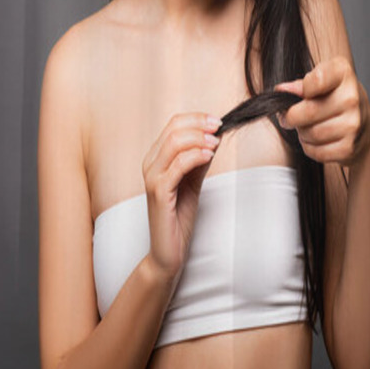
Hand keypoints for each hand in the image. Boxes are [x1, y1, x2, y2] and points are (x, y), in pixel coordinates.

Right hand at [141, 112, 222, 277]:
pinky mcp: (158, 192)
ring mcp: (152, 178)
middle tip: (219, 127)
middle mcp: (150, 164)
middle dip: (200, 124)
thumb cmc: (179, 216)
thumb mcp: (194, 180)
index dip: (197, 118)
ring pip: (173, 143)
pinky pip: (176, 166)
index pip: (173, 124)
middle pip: (173, 129)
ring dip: (199, 138)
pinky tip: (209, 156)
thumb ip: (200, 159)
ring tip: (216, 143)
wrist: (168, 250)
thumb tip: (216, 135)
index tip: (218, 121)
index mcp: (156, 158)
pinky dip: (195, 157)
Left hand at [274, 55, 369, 166]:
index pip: (315, 81)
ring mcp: (352, 124)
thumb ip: (302, 84)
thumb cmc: (338, 98)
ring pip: (310, 133)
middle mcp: (351, 97)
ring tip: (307, 127)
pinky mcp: (349, 147)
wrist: (365, 127)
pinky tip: (317, 140)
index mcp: (342, 73)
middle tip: (289, 117)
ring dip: (302, 133)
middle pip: (307, 112)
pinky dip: (310, 148)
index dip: (301, 90)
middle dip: (292, 117)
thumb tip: (282, 90)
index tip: (300, 94)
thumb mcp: (323, 81)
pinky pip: (316, 152)